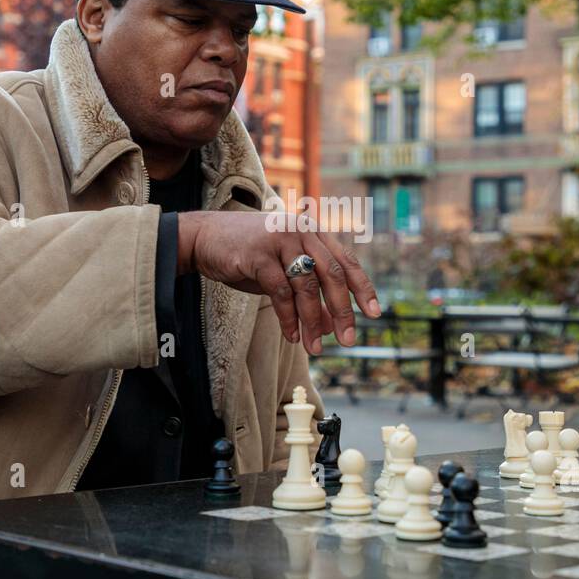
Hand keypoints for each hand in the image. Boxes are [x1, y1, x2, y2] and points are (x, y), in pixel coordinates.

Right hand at [176, 211, 379, 355]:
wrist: (204, 239)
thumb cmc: (247, 255)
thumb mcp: (283, 273)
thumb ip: (308, 293)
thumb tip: (333, 325)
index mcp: (312, 232)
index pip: (346, 261)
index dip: (362, 288)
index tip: (374, 313)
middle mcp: (301, 231)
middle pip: (332, 275)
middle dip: (343, 311)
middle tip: (348, 340)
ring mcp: (281, 240)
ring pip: (307, 286)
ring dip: (313, 321)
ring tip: (315, 347)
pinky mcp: (260, 254)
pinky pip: (281, 292)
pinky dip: (288, 318)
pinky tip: (291, 335)